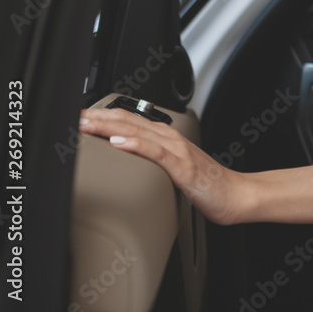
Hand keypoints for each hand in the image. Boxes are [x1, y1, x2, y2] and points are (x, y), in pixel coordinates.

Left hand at [80, 108, 248, 224]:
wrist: (237, 195)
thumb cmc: (210, 186)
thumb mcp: (177, 170)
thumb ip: (156, 160)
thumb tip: (133, 158)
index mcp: (169, 139)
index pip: (131, 120)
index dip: (104, 115)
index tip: (80, 116)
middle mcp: (173, 140)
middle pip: (131, 121)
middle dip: (101, 117)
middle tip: (75, 115)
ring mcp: (178, 152)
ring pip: (140, 133)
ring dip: (111, 127)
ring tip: (88, 124)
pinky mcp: (183, 168)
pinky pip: (157, 154)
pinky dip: (137, 146)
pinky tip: (120, 142)